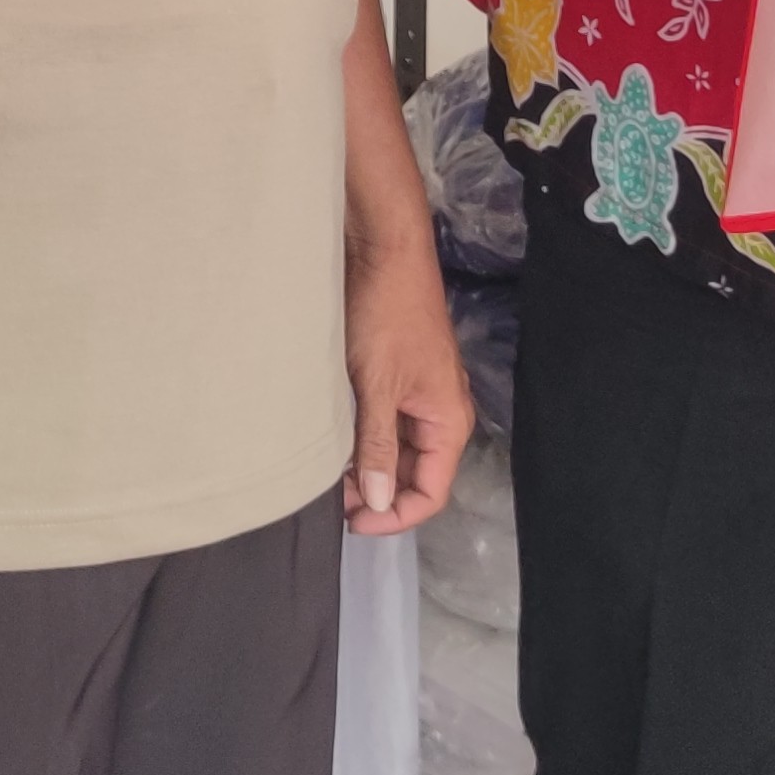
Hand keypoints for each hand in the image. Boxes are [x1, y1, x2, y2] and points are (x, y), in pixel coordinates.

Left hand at [342, 234, 473, 536]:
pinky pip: (383, 425)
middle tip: (328, 500)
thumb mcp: (378, 386)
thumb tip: (375, 502)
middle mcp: (439, 415)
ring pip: (395, 451)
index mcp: (448, 422)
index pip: (430, 493)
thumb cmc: (388, 316)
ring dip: (366, 467)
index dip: (394, 515)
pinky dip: (361, 440)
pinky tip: (331, 444)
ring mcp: (417, 396)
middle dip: (376, 494)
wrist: (384, 252)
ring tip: (325, 476)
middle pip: (414, 476)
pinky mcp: (396, 378)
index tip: (350, 522)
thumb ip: (377, 446)